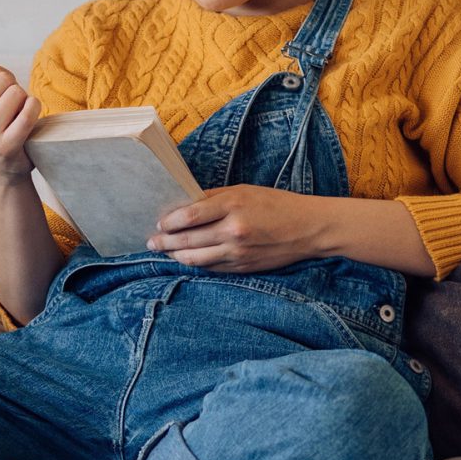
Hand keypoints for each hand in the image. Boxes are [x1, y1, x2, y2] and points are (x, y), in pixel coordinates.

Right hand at [0, 43, 40, 177]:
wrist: (0, 168)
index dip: (3, 79)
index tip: (0, 95)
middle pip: (6, 80)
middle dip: (14, 89)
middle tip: (11, 107)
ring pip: (18, 93)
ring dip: (24, 101)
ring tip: (17, 115)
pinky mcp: (7, 145)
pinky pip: (30, 110)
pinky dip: (34, 108)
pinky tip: (29, 117)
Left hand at [146, 185, 324, 272]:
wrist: (309, 229)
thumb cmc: (277, 204)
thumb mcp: (245, 191)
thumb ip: (214, 198)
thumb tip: (184, 203)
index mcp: (233, 206)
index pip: (189, 215)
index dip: (169, 221)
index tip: (159, 222)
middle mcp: (233, 231)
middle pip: (187, 240)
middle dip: (165, 241)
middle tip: (152, 241)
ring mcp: (238, 253)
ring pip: (195, 259)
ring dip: (176, 256)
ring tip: (166, 252)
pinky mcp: (242, 268)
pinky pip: (211, 268)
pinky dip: (196, 263)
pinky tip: (188, 259)